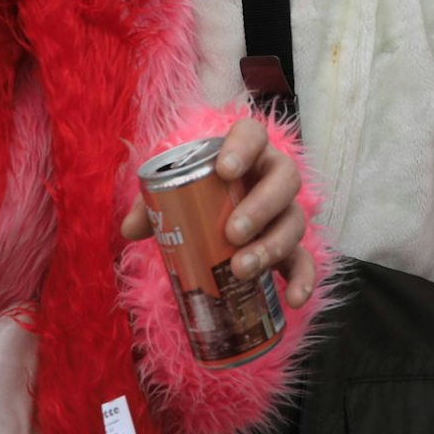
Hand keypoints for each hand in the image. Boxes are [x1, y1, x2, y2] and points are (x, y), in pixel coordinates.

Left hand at [122, 118, 318, 308]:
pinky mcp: (291, 245)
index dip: (243, 148)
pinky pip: (304, 260)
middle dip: (260, 208)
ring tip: (241, 269)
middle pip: (284, 181)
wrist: (212, 211)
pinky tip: (293, 299)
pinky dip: (303, 280)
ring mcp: (285, 210)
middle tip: (231, 233)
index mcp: (246, 150)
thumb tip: (129, 230)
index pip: (252, 134)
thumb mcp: (172, 191)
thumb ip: (151, 205)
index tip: (225, 169)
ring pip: (294, 221)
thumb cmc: (194, 193)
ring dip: (272, 246)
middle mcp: (273, 175)